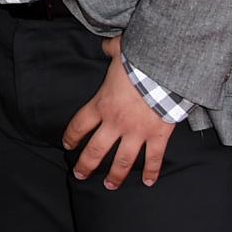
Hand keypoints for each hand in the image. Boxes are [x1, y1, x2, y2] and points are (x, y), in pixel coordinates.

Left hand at [62, 36, 174, 189]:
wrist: (165, 72)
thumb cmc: (139, 62)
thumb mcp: (120, 52)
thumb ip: (110, 50)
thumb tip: (106, 45)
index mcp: (101, 105)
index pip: (79, 125)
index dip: (71, 137)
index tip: (67, 145)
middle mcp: (115, 123)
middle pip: (96, 150)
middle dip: (86, 165)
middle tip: (80, 175)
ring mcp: (136, 133)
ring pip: (122, 161)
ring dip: (115, 176)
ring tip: (109, 185)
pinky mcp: (157, 136)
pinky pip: (153, 159)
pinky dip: (151, 172)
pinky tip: (148, 183)